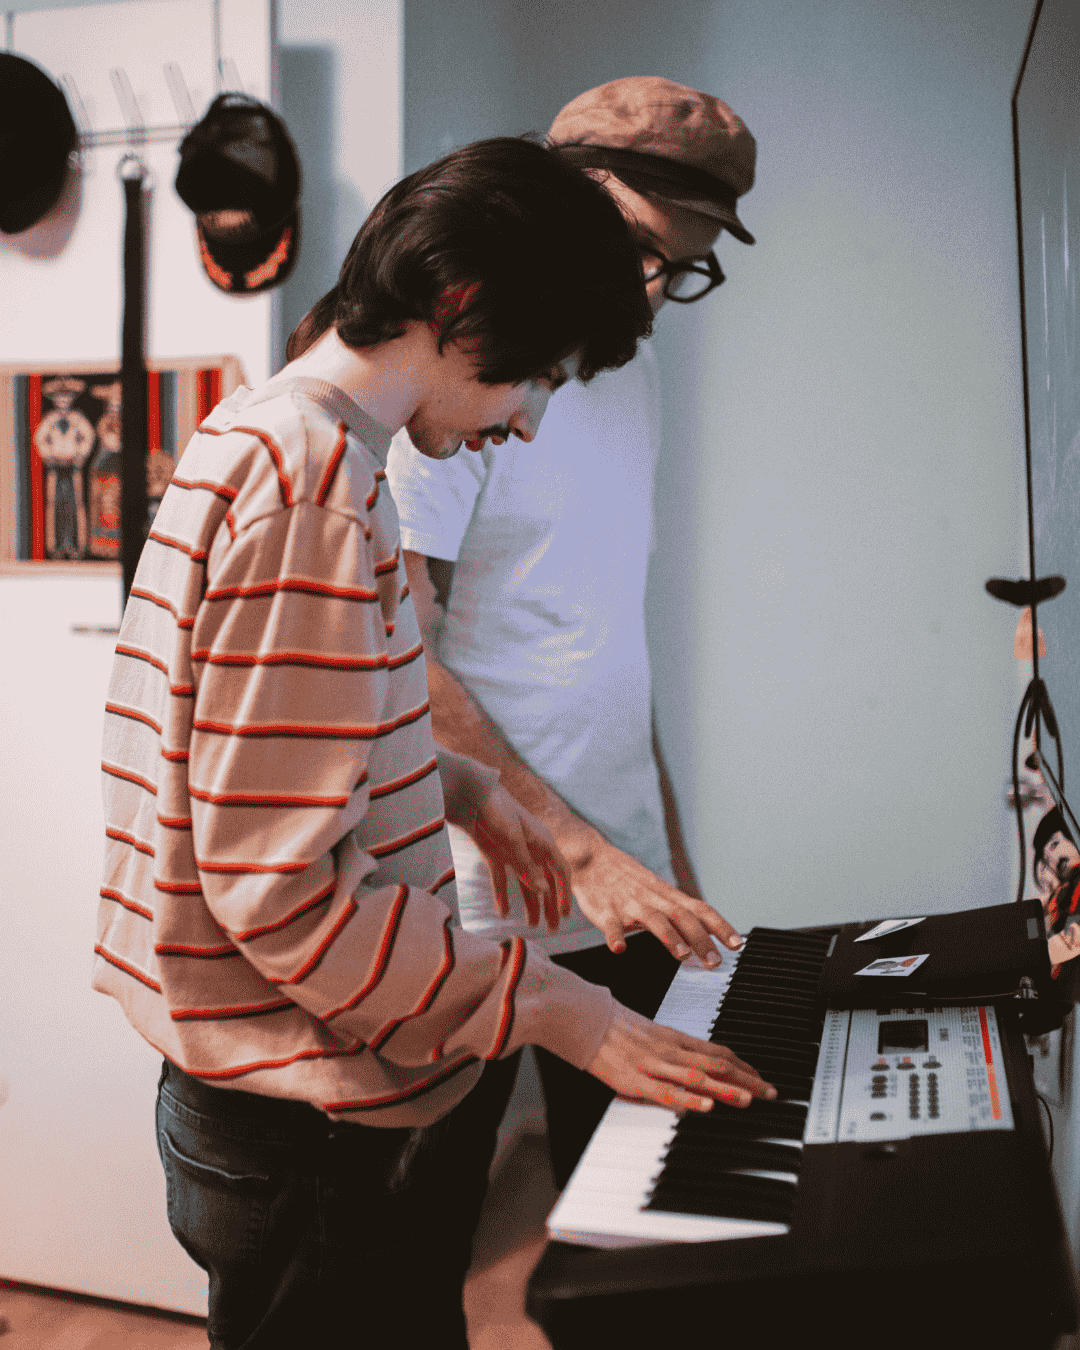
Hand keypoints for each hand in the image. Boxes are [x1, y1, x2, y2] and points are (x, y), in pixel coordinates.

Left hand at [467, 784, 572, 931]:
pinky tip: (504, 913)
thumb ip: (526, 865)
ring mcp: (513, 852)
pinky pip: (502, 880)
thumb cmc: (496, 809)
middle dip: (550, 905)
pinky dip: (503, 896)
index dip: (564, 893)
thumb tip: (544, 892)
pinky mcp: (495, 854)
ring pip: (526, 883)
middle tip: (553, 929)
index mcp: (542, 841)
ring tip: (533, 926)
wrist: (468, 793)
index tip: (565, 915)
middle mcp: (531, 848)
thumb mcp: (513, 838)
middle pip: (545, 881)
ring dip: (530, 904)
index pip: (560, 871)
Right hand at [570, 833, 741, 964]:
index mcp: (666, 895)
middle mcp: (652, 898)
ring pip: (653, 919)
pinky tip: (619, 949)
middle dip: (701, 939)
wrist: (592, 858)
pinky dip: (615, 936)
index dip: (720, 926)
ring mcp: (629, 904)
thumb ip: (679, 912)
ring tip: (682, 954)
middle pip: (682, 916)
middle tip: (714, 961)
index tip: (737, 944)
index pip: (699, 909)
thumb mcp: (657, 892)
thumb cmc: (627, 880)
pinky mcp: (605, 911)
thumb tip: (707, 933)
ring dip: (669, 936)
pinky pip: (611, 924)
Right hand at [586, 1003, 775, 1112]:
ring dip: (726, 1090)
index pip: (718, 1052)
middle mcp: (671, 1050)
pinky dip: (689, 1100)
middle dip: (746, 1080)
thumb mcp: (652, 1035)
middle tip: (770, 1092)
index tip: (762, 1077)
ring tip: (749, 1100)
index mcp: (675, 1038)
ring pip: (698, 1077)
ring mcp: (655, 1065)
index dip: (743, 1066)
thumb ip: (674, 1050)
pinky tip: (705, 1107)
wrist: (587, 1019)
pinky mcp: (637, 1080)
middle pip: (716, 1065)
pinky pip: (668, 1091)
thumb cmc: (615, 1027)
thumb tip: (696, 1065)